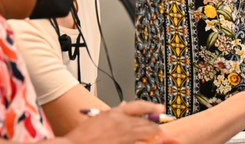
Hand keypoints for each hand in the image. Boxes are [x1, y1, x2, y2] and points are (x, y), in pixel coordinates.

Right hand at [63, 100, 178, 143]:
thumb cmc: (84, 135)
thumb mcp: (99, 118)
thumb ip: (114, 112)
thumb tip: (124, 105)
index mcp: (115, 113)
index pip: (138, 106)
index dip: (151, 106)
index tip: (161, 108)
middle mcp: (121, 123)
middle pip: (145, 122)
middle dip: (155, 126)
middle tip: (161, 129)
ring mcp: (123, 137)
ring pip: (144, 134)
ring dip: (152, 136)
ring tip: (158, 138)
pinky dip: (143, 143)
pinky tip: (146, 143)